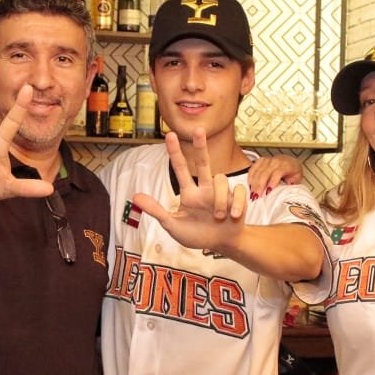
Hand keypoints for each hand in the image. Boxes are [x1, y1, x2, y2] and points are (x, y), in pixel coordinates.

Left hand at [133, 129, 246, 253]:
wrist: (222, 245)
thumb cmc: (197, 235)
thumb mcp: (173, 226)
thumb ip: (156, 211)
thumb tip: (135, 196)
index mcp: (190, 193)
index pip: (180, 169)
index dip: (175, 152)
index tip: (169, 135)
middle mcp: (205, 189)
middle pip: (203, 162)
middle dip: (201, 145)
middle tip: (199, 129)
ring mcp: (221, 193)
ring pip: (222, 179)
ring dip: (221, 200)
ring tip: (219, 217)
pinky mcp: (237, 199)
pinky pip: (239, 192)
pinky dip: (237, 204)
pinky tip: (234, 215)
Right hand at [247, 154, 303, 198]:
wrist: (290, 161)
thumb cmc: (293, 172)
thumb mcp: (297, 179)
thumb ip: (292, 185)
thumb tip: (285, 193)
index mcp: (286, 165)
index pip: (277, 172)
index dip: (272, 182)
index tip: (268, 192)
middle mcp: (275, 161)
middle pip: (265, 173)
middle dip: (259, 186)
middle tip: (256, 197)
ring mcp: (267, 160)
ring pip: (257, 171)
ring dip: (253, 184)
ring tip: (252, 194)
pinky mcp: (260, 161)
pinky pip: (253, 169)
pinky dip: (250, 178)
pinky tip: (250, 186)